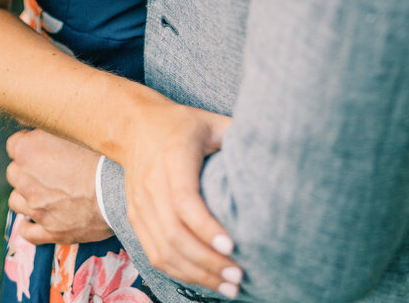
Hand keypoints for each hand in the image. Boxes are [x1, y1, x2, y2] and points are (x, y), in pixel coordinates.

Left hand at [6, 129, 112, 245]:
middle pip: (14, 172)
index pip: (14, 144)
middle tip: (49, 165)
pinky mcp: (50, 231)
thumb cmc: (100, 153)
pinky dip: (30, 224)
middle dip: (27, 168)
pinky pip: (27, 231)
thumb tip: (42, 118)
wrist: (120, 188)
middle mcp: (25, 181)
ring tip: (46, 190)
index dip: (30, 142)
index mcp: (27, 151)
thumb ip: (52, 123)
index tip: (44, 143)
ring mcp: (36, 208)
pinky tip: (40, 217)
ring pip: (16, 201)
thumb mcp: (75, 127)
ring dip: (27, 195)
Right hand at [119, 100, 242, 296]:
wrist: (134, 125)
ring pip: (164, 251)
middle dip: (208, 262)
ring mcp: (140, 204)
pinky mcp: (135, 217)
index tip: (232, 246)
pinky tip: (205, 279)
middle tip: (238, 275)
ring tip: (228, 286)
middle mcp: (152, 184)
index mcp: (173, 157)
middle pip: (175, 234)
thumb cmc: (181, 124)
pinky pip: (155, 253)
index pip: (185, 201)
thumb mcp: (211, 122)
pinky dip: (180, 272)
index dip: (207, 228)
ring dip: (196, 274)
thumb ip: (238, 136)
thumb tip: (275, 149)